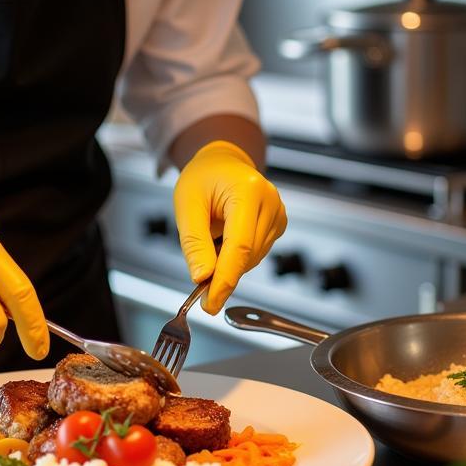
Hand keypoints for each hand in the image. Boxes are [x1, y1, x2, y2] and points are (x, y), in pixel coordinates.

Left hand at [173, 140, 287, 314]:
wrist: (220, 163)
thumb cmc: (203, 178)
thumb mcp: (187, 205)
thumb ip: (194, 243)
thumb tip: (202, 277)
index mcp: (248, 190)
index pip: (239, 245)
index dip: (225, 279)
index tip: (210, 303)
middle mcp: (270, 201)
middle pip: (247, 256)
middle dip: (222, 274)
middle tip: (199, 280)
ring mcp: (278, 213)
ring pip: (252, 259)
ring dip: (228, 262)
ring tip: (211, 237)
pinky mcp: (278, 225)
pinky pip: (256, 254)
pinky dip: (237, 257)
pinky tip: (226, 238)